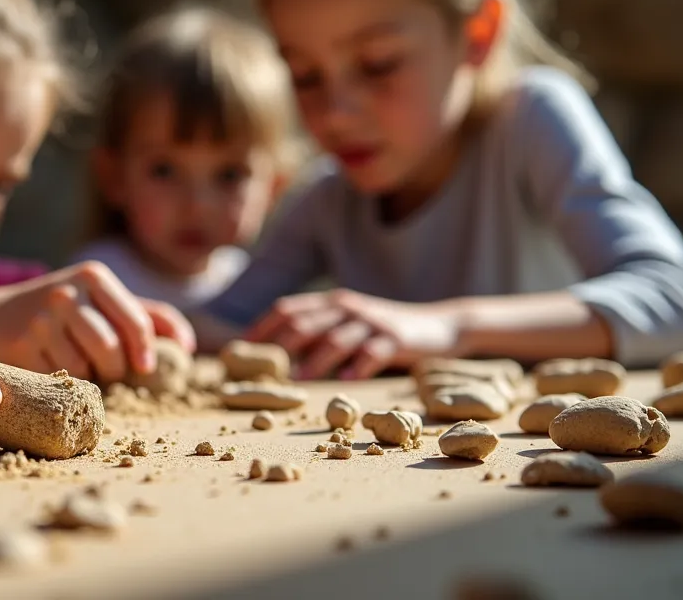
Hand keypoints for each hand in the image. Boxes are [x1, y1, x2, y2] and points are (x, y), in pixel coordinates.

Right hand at [0, 262, 195, 382]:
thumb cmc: (60, 313)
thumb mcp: (99, 302)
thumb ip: (143, 315)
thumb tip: (187, 345)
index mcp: (93, 276)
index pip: (136, 321)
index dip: (146, 350)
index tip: (146, 367)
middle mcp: (67, 292)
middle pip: (112, 349)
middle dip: (115, 368)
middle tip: (106, 369)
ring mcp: (42, 318)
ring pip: (86, 368)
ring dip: (88, 377)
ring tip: (75, 363)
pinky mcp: (23, 344)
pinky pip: (60, 378)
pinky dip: (63, 382)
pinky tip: (51, 367)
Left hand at [246, 289, 462, 379]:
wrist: (440, 326)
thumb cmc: (383, 331)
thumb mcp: (348, 325)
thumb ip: (318, 333)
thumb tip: (280, 356)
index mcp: (332, 302)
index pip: (288, 308)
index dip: (263, 327)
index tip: (242, 348)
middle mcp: (348, 307)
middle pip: (306, 322)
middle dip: (282, 346)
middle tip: (266, 371)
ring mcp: (372, 322)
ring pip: (336, 338)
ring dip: (315, 361)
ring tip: (299, 380)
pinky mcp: (395, 339)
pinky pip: (372, 352)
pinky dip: (357, 366)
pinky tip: (345, 381)